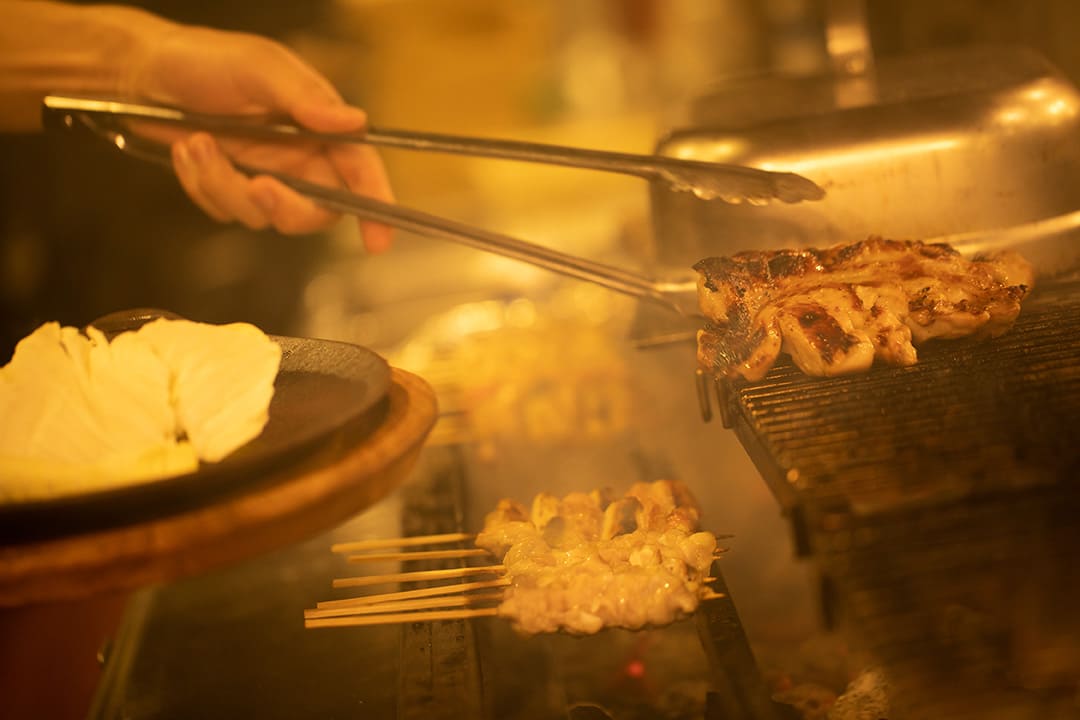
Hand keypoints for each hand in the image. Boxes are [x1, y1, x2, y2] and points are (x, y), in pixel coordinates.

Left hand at [129, 24, 393, 250]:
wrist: (143, 72)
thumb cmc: (205, 59)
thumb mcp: (258, 66)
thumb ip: (305, 97)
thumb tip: (355, 122)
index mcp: (319, 125)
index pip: (359, 169)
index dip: (376, 205)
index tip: (378, 240)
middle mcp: (299, 157)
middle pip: (316, 210)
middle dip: (284, 206)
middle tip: (255, 184)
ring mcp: (265, 176)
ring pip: (262, 215)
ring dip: (224, 184)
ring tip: (196, 143)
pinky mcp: (231, 189)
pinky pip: (225, 211)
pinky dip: (202, 185)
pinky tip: (187, 151)